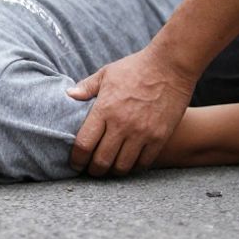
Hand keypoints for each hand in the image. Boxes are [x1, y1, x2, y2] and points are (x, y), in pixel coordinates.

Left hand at [67, 45, 194, 176]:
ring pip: (122, 167)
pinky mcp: (159, 137)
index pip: (83, 144)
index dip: (76, 159)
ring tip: (110, 168)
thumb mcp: (107, 73)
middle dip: (93, 170)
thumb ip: (86, 87)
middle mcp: (121, 124)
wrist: (170, 66)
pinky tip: (129, 162)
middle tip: (92, 170)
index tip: (75, 163)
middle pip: (101, 161)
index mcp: (104, 109)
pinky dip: (134, 167)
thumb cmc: (136, 68)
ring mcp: (141, 133)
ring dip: (113, 171)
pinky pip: (143, 163)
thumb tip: (68, 95)